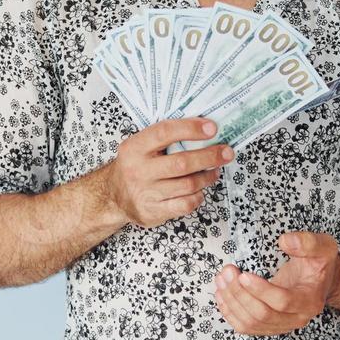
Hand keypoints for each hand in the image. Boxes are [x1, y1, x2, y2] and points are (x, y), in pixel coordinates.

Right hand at [102, 118, 233, 228]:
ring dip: (207, 177)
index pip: (165, 132)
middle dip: (209, 156)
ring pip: (188, 185)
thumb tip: (202, 127)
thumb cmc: (134, 166)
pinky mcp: (153, 212)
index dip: (190, 128)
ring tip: (215, 170)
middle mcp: (138, 170)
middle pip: (182, 163)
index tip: (212, 127)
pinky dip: (198, 196)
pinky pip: (185, 204)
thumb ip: (164, 137)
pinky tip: (200, 189)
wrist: (113, 196)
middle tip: (226, 152)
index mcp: (134, 148)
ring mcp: (146, 193)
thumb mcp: (139, 146)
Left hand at [214, 231, 339, 335]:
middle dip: (240, 294)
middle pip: (262, 314)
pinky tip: (221, 294)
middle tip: (227, 271)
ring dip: (231, 302)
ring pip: (251, 323)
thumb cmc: (319, 264)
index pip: (282, 301)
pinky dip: (230, 312)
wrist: (319, 281)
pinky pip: (245, 327)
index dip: (261, 290)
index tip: (243, 274)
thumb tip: (285, 241)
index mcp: (309, 301)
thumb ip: (308, 243)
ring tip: (222, 279)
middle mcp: (296, 318)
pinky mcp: (268, 326)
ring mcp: (281, 325)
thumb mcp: (323, 247)